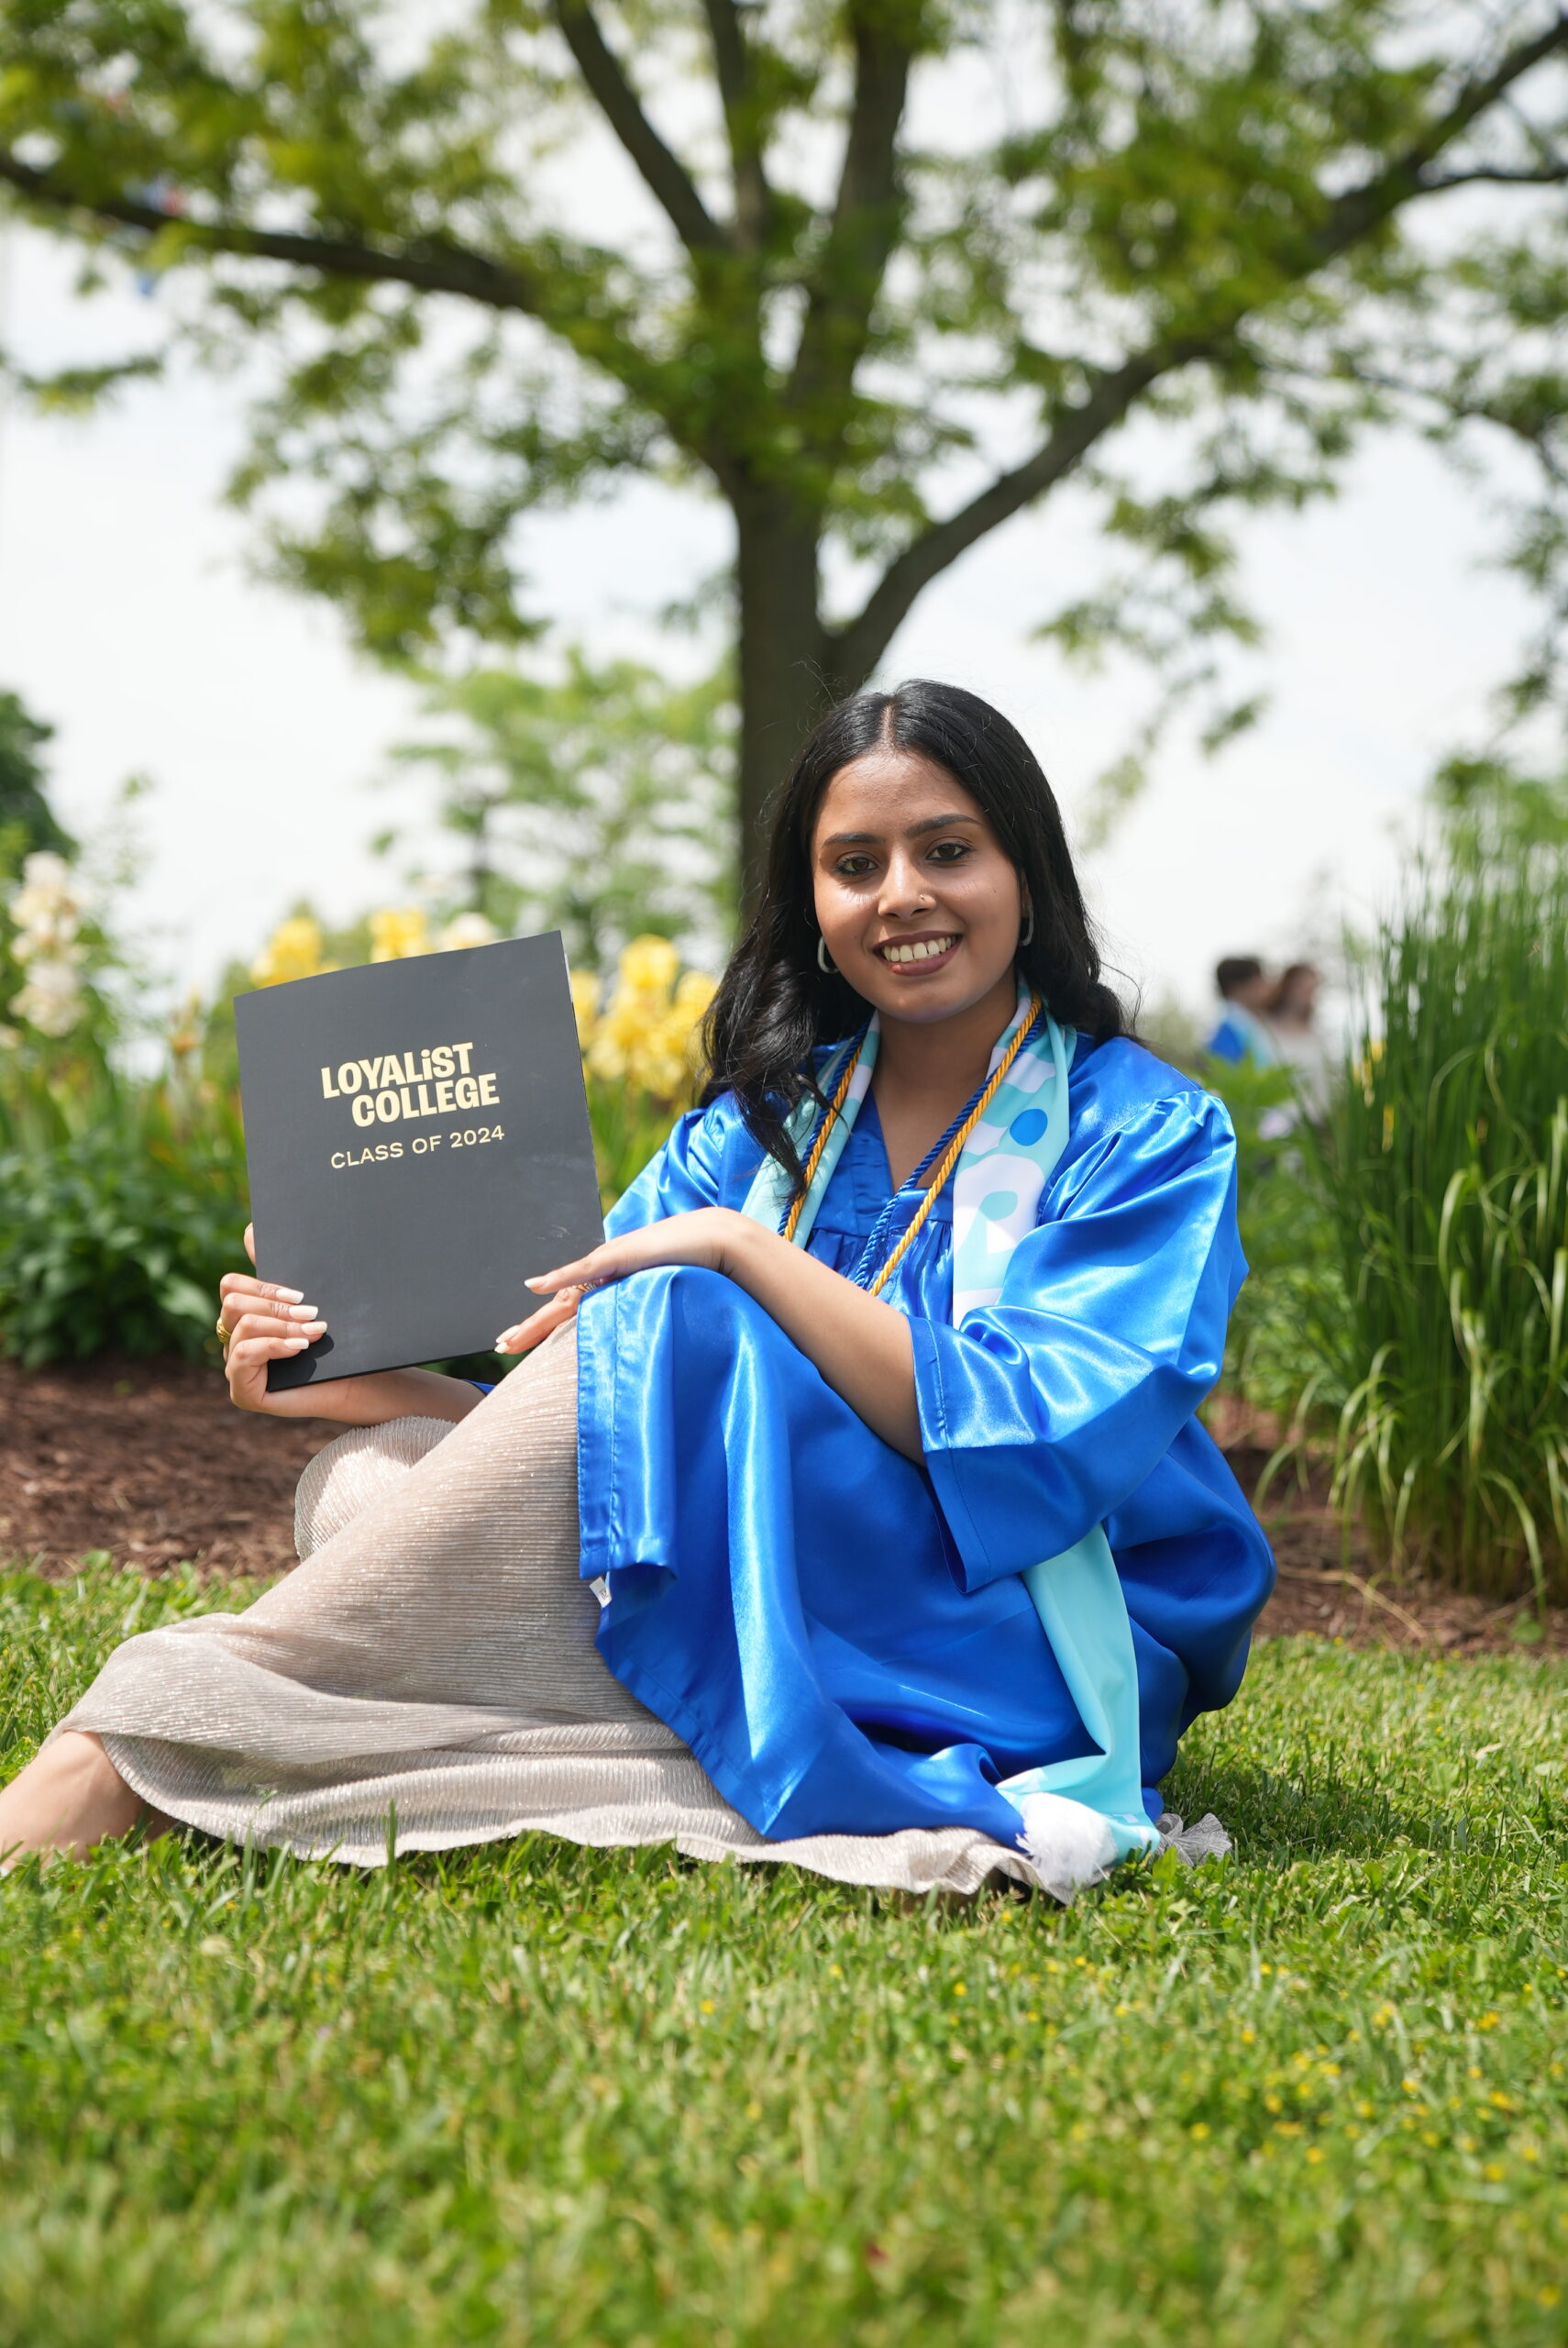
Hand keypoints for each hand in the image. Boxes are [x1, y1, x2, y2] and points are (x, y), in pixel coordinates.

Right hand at [218, 1224, 482, 1426]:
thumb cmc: (342, 1342)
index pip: (232, 1285)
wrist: (364, 1382)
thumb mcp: (311, 1301)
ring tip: (314, 1332)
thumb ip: (284, 1272)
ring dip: (281, 1325)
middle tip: (312, 1312)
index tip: (301, 1293)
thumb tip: (250, 1228)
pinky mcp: (243, 1392)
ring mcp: (236, 1367)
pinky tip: (299, 1348)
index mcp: (249, 1315)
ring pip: (239, 1327)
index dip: (264, 1284)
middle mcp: (237, 1340)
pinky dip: (273, 1346)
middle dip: (274, 1304)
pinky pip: (242, 1357)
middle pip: (232, 1302)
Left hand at [493, 1208, 743, 1351]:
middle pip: (558, 1305)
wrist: (714, 1238)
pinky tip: (536, 1285)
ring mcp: (610, 1262)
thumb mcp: (662, 1297)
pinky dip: (559, 1277)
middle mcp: (604, 1273)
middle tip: (501, 1346)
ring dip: (537, 1318)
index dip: (543, 1327)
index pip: (569, 1310)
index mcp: (612, 1285)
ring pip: (563, 1295)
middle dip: (530, 1328)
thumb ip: (642, 1312)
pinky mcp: (619, 1255)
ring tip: (510, 1337)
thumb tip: (636, 1342)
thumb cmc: (695, 1268)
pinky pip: (584, 1269)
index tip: (520, 1344)